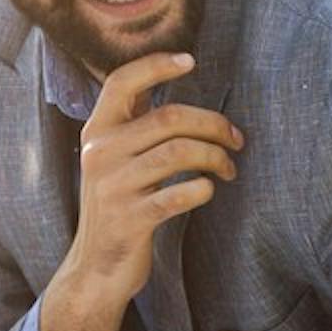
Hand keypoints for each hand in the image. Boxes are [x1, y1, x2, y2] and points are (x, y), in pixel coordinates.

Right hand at [58, 51, 240, 304]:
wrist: (95, 268)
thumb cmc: (118, 207)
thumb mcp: (113, 161)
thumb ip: (133, 127)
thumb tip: (178, 88)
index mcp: (96, 132)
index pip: (121, 82)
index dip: (156, 65)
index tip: (190, 61)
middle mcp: (100, 153)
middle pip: (169, 116)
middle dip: (213, 124)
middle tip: (236, 139)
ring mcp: (113, 186)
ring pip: (179, 152)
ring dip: (216, 157)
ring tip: (229, 168)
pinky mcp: (130, 219)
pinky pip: (177, 195)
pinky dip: (202, 189)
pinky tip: (208, 190)